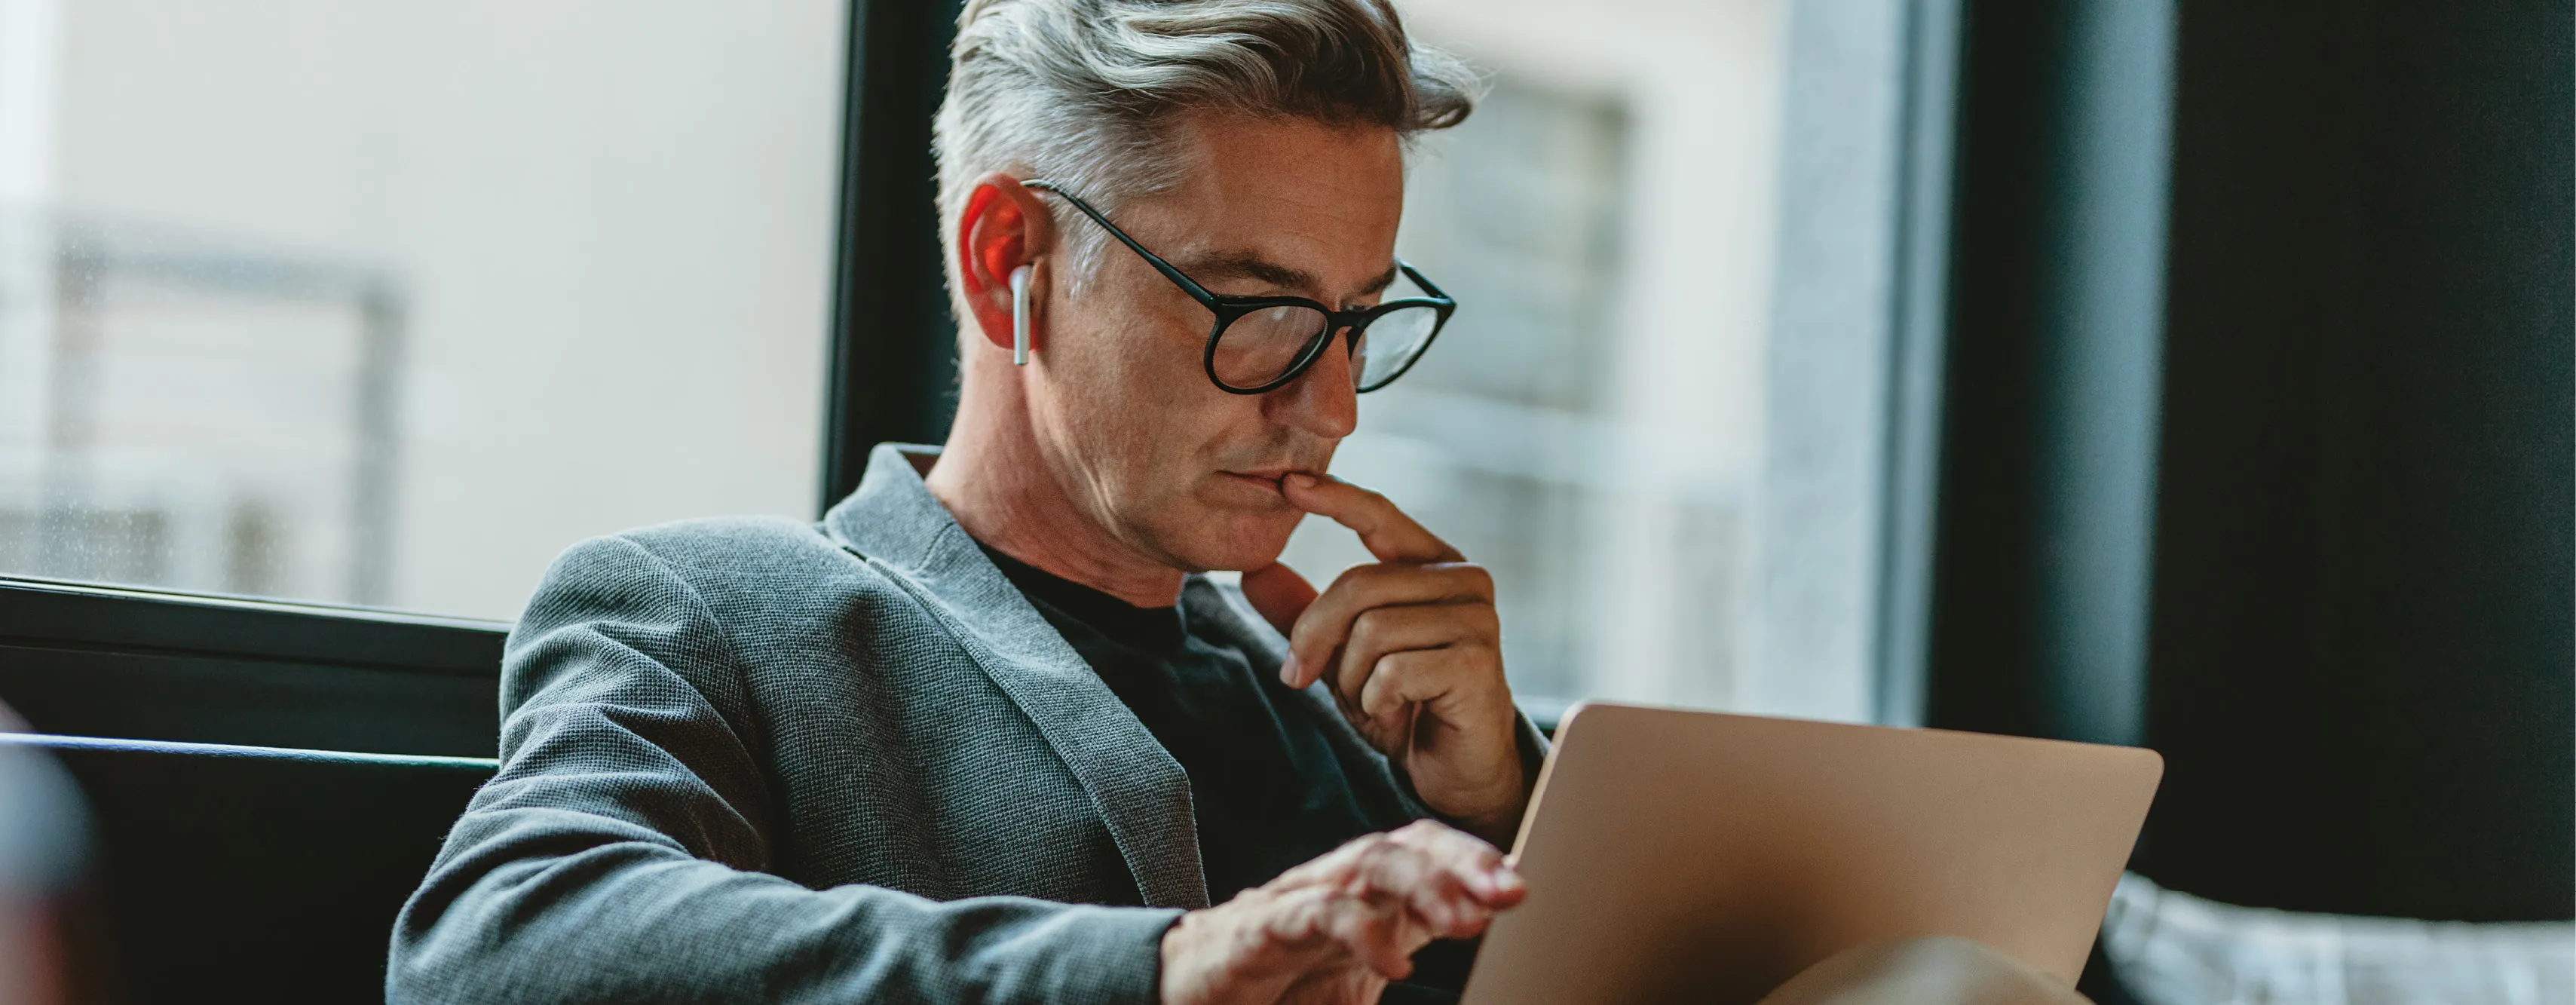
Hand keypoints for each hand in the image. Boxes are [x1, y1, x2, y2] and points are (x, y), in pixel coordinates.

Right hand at [1159, 820, 1524, 1004]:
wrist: (1185, 995)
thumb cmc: (1276, 987)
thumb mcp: (1355, 980)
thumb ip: (1401, 959)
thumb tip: (1476, 959)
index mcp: (1366, 897)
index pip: (1426, 851)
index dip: (1474, 859)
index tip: (1522, 887)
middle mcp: (1338, 886)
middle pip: (1406, 844)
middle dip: (1464, 862)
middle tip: (1512, 892)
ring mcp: (1299, 901)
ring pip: (1368, 861)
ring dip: (1426, 884)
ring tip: (1468, 920)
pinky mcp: (1262, 929)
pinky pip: (1316, 912)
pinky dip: (1361, 931)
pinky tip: (1395, 965)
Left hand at [1239, 473, 1527, 844]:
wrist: (1454, 770)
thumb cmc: (1404, 705)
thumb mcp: (1341, 654)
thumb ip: (1304, 613)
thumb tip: (1253, 571)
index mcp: (1432, 565)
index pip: (1379, 515)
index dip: (1335, 497)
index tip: (1288, 483)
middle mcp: (1463, 580)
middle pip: (1358, 584)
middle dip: (1315, 637)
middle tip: (1298, 677)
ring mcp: (1475, 618)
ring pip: (1372, 629)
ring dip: (1353, 679)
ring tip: (1374, 701)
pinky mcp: (1477, 659)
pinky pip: (1393, 669)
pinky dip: (1377, 700)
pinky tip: (1399, 713)